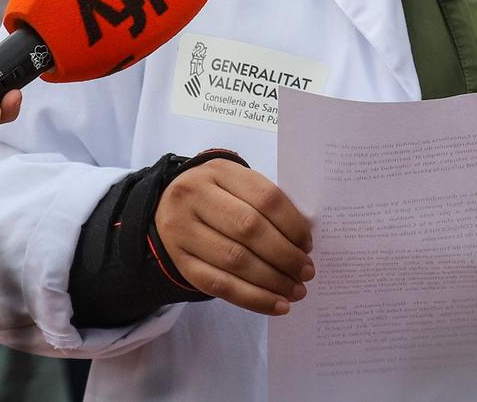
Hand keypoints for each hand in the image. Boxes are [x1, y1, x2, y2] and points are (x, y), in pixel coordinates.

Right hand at [153, 158, 313, 315]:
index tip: (309, 245)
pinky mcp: (180, 262)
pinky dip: (253, 299)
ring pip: (235, 261)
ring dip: (272, 281)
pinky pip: (219, 286)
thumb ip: (266, 206)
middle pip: (249, 229)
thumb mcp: (238, 185)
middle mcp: (195, 196)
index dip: (292, 224)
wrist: (167, 207)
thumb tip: (303, 243)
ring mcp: (182, 230)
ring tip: (296, 291)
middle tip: (306, 272)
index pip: (265, 198)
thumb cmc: (218, 197)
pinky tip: (276, 305)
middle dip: (285, 255)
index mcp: (219, 170)